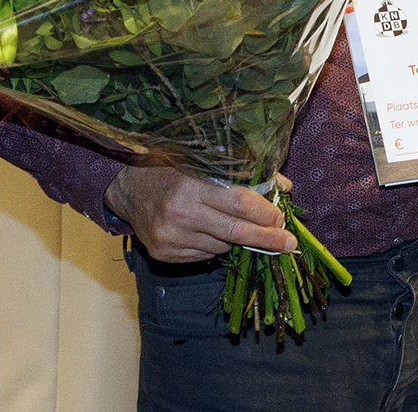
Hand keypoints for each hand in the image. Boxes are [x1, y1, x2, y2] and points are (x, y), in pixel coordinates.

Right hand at [105, 167, 296, 261]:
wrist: (130, 189)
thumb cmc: (174, 169)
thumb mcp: (206, 162)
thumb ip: (247, 174)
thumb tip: (284, 187)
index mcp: (192, 186)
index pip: (239, 203)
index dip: (264, 213)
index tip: (281, 219)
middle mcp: (180, 213)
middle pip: (235, 231)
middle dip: (266, 239)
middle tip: (288, 244)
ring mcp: (170, 237)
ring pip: (221, 247)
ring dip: (238, 240)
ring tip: (241, 228)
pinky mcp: (164, 254)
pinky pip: (204, 255)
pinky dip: (216, 246)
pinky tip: (212, 233)